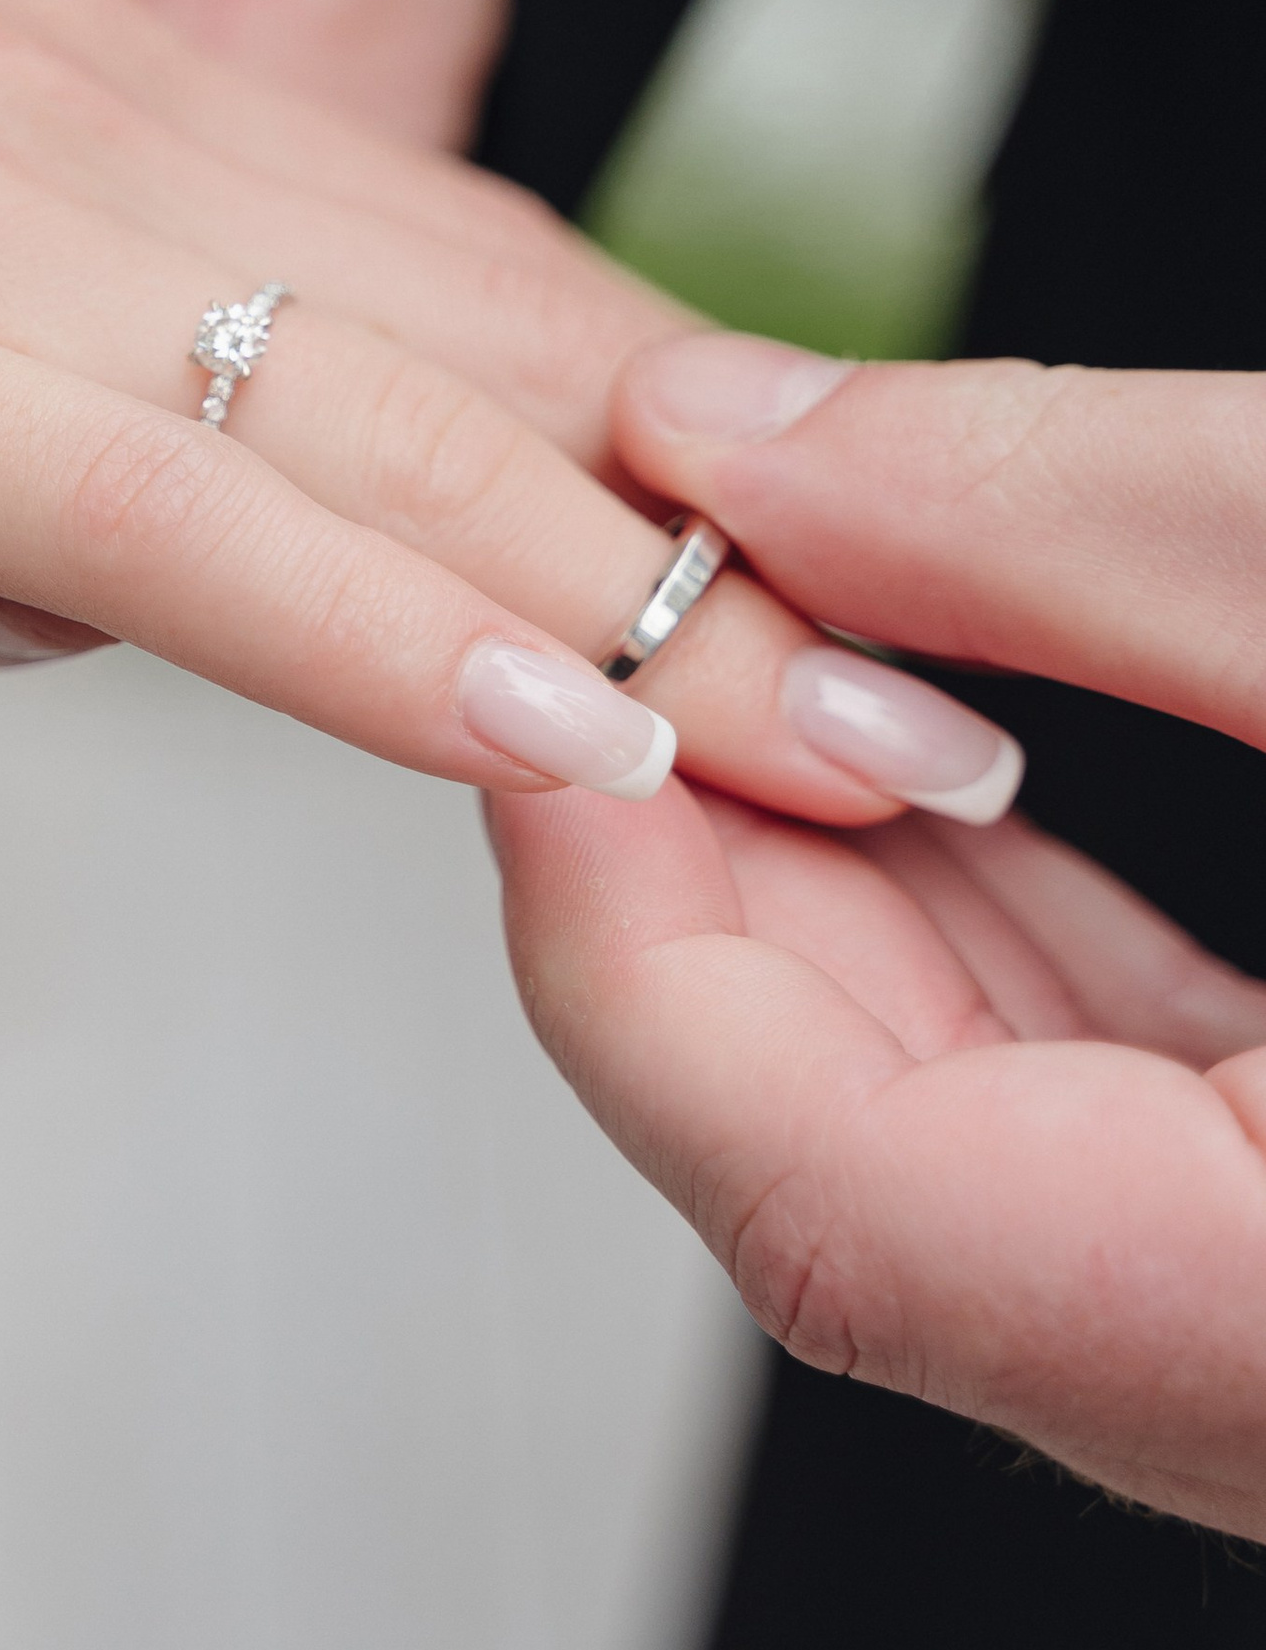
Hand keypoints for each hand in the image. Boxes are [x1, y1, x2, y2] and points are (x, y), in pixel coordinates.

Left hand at [493, 337, 1265, 1526]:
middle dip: (706, 891)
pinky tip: (931, 769)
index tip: (545, 711)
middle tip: (619, 633)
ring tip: (749, 652)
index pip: (839, 1210)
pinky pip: (1105, 1133)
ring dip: (838, 902)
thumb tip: (739, 439)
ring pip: (975, 1162)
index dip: (632, 943)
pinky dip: (996, 948)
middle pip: (863, 1188)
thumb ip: (1085, 533)